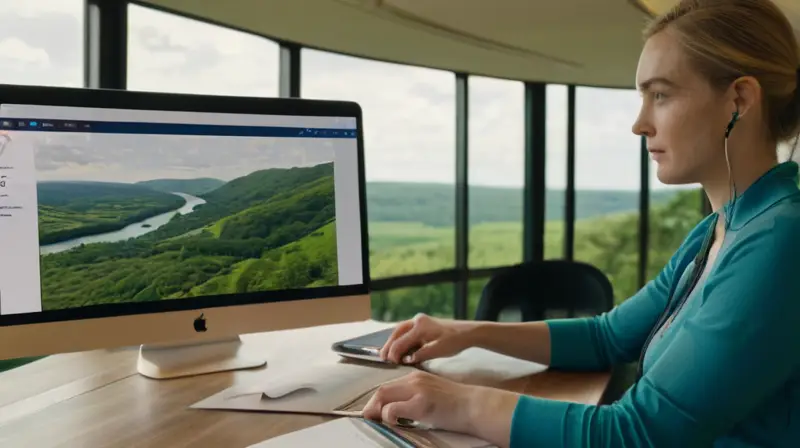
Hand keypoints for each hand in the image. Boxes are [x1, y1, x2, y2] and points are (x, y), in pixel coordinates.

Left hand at [362, 370, 518, 446]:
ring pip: (383, 396)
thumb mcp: (431, 394)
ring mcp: (417, 390)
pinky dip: (388, 416)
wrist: (475, 406)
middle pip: (381, 389)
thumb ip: (413, 397)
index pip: (388, 386)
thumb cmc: (456, 404)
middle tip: (369, 418)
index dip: (376, 400)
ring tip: (379, 421)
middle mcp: (414, 379)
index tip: (373, 412)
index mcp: (416, 377)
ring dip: (377, 411)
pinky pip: (393, 409)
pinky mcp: (421, 403)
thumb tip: (394, 410)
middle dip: (371, 406)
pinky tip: (396, 422)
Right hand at [379, 313, 479, 363]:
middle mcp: (417, 321)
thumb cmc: (454, 341)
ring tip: (387, 354)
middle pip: (396, 333)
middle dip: (389, 345)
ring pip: (400, 331)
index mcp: (420, 326)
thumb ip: (420, 355)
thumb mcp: (438, 351)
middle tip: (382, 358)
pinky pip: (407, 332)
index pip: (401, 341)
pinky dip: (401, 340)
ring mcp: (419, 321)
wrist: (467, 332)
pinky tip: (399, 350)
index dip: (394, 353)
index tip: (391, 364)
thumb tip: (406, 360)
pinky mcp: (422, 325)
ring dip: (393, 342)